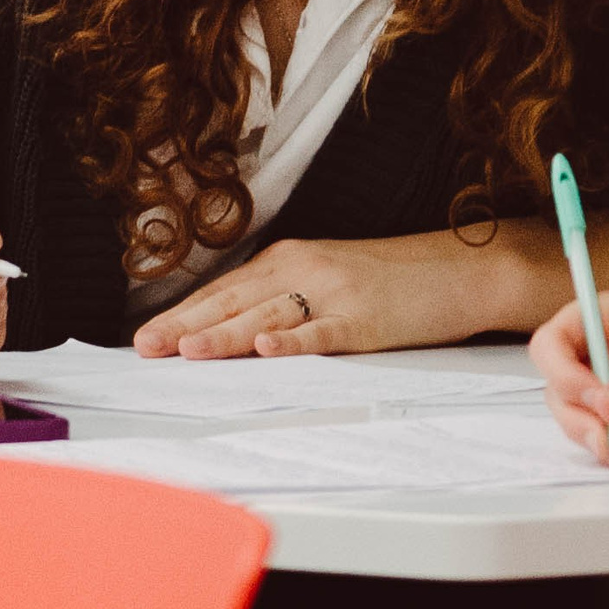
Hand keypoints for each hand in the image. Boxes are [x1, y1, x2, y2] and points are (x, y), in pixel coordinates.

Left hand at [130, 229, 531, 358]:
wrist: (463, 269)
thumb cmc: (397, 279)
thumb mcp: (331, 277)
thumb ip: (286, 297)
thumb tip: (236, 330)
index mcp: (292, 258)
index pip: (225, 289)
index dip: (183, 313)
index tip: (146, 337)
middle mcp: (306, 268)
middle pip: (235, 300)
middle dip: (186, 326)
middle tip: (146, 349)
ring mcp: (337, 292)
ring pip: (268, 315)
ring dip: (225, 333)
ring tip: (187, 350)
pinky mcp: (367, 318)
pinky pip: (324, 332)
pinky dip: (293, 340)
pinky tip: (267, 348)